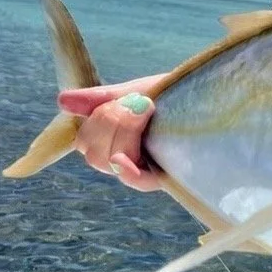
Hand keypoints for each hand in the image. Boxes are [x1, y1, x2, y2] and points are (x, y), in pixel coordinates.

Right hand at [58, 76, 164, 191]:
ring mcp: (141, 168)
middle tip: (141, 104)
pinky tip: (130, 161)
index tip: (119, 102)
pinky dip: (129, 170)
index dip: (96, 123)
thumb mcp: (133, 91)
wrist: (210, 96)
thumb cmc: (173, 95)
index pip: (84, 140)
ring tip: (148, 110)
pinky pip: (134, 180)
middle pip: (92, 152)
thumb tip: (62, 101)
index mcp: (112, 137)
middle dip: (111, 121)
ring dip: (124, 131)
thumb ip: (99, 99)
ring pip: (107, 161)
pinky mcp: (162, 178)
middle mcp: (123, 156)